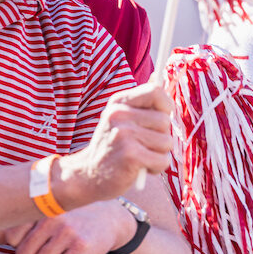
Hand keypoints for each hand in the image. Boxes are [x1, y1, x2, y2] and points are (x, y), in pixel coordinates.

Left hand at [2, 201, 132, 253]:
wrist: (111, 220)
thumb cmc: (71, 219)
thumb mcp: (47, 214)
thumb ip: (17, 223)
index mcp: (40, 207)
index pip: (11, 238)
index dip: (24, 244)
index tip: (38, 238)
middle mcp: (52, 217)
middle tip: (52, 248)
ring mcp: (67, 231)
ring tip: (61, 253)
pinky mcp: (81, 245)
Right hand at [57, 83, 173, 206]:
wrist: (86, 177)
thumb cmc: (112, 147)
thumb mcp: (121, 119)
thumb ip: (141, 102)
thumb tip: (159, 77)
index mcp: (118, 102)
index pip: (155, 91)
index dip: (166, 106)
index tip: (161, 118)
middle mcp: (119, 115)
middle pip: (165, 121)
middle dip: (161, 137)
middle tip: (142, 146)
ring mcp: (124, 134)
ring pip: (167, 142)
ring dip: (158, 154)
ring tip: (140, 157)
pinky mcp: (130, 155)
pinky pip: (162, 160)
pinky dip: (156, 168)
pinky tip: (139, 169)